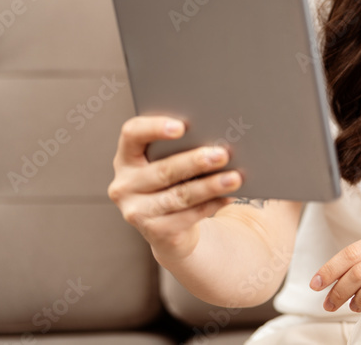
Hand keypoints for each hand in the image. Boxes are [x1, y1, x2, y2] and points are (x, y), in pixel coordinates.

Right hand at [107, 115, 241, 262]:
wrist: (170, 229)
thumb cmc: (174, 183)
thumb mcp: (170, 163)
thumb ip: (183, 149)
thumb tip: (218, 141)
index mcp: (127, 158)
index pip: (132, 134)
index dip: (154, 128)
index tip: (182, 127)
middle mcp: (125, 185)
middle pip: (163, 170)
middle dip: (195, 162)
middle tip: (222, 154)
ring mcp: (137, 211)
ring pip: (179, 195)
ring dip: (210, 186)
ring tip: (235, 178)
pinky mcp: (155, 232)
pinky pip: (188, 216)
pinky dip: (213, 204)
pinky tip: (229, 196)